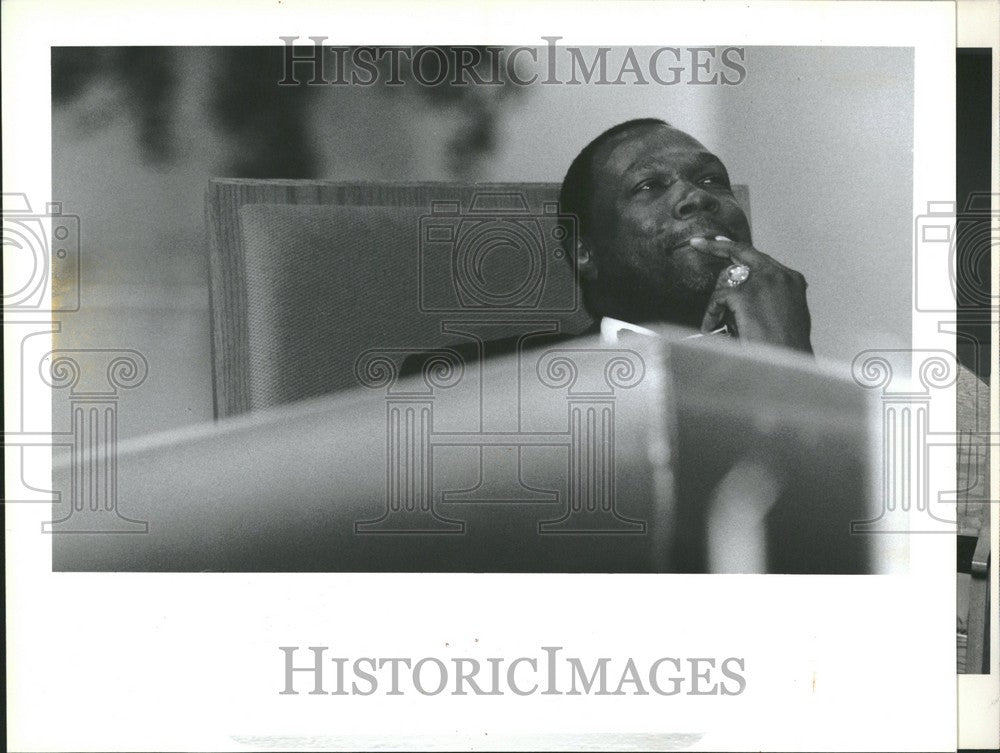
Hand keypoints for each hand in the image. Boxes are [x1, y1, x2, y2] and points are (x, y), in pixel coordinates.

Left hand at [689, 236, 812, 353]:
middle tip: (698, 243)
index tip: (719, 240)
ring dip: (716, 301)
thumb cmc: (785, 348)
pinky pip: (718, 298)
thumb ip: (768, 297)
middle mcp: (779, 275)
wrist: (787, 363)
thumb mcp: (785, 314)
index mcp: (791, 279)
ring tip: (715, 322)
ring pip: (726, 280)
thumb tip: (744, 292)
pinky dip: (711, 313)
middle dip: (716, 248)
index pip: (759, 256)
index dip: (736, 248)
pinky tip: (712, 327)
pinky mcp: (746, 294)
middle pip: (741, 254)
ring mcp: (763, 282)